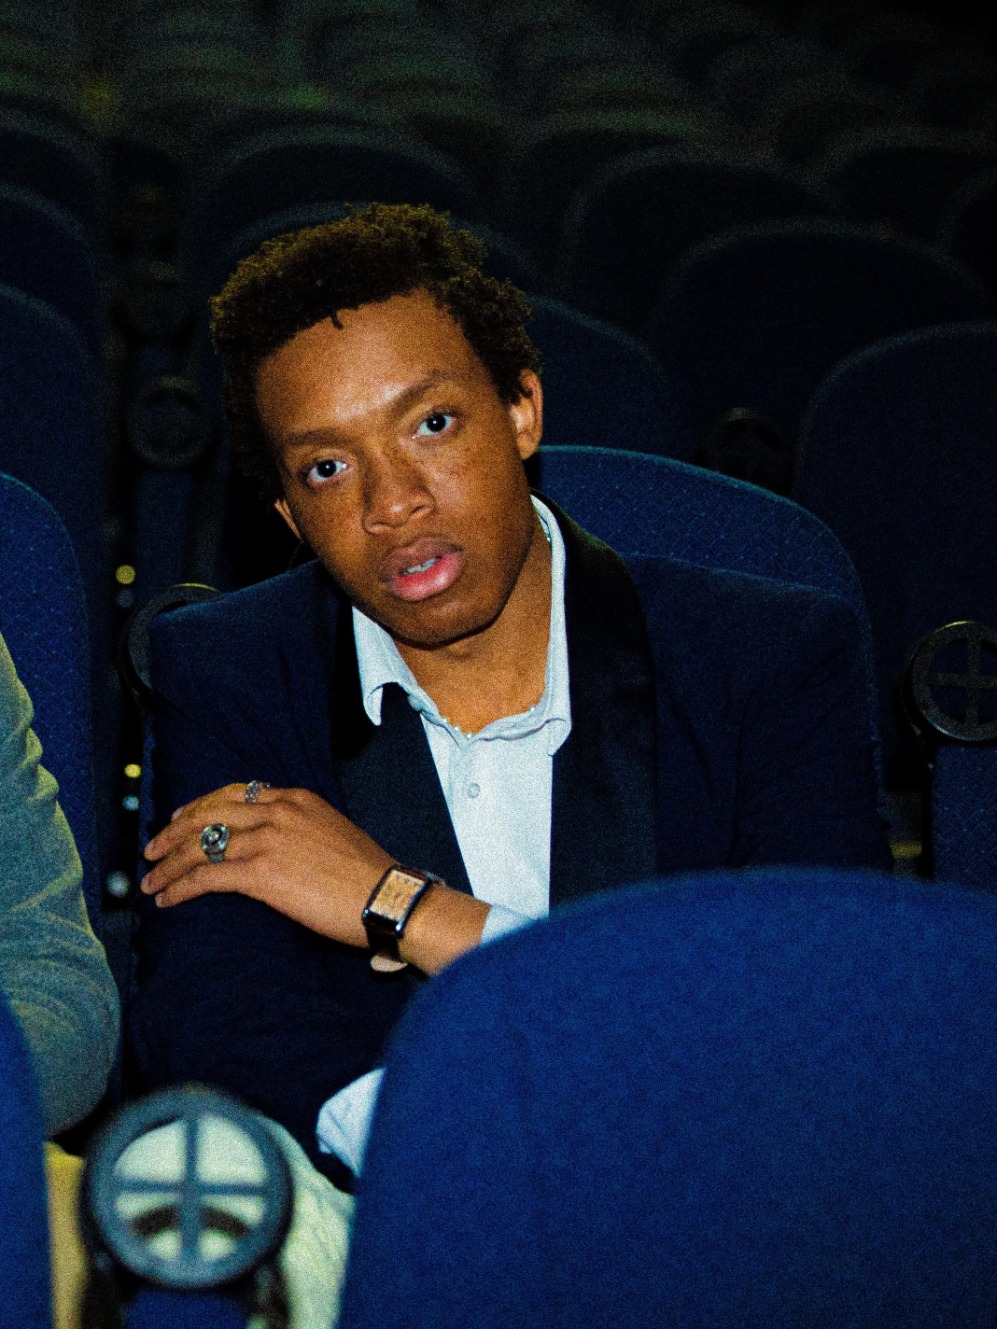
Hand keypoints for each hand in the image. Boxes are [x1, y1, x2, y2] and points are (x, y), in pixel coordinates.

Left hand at [142, 784, 392, 948]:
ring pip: (200, 846)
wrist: (386, 896)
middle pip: (208, 814)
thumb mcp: (333, 833)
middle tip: (151, 849)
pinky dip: (181, 887)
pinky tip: (168, 899)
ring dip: (168, 865)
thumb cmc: (368, 876)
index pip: (234, 794)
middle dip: (172, 833)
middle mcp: (278, 811)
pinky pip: (207, 877)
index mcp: (296, 799)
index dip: (200, 807)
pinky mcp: (262, 873)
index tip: (181, 819)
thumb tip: (274, 848)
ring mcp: (268, 840)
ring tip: (151, 881)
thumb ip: (300, 830)